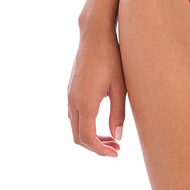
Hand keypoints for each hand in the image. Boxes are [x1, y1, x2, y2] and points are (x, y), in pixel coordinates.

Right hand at [67, 30, 125, 156]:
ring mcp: (69, 95)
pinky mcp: (71, 89)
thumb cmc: (111, 58)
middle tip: (116, 148)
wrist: (94, 35)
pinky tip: (102, 121)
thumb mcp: (120, 87)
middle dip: (96, 147)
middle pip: (79, 137)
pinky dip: (86, 125)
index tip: (116, 153)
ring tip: (112, 137)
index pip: (88, 138)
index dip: (101, 150)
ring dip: (91, 136)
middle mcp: (73, 101)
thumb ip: (118, 114)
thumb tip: (118, 137)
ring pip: (75, 127)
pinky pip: (74, 115)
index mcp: (86, 102)